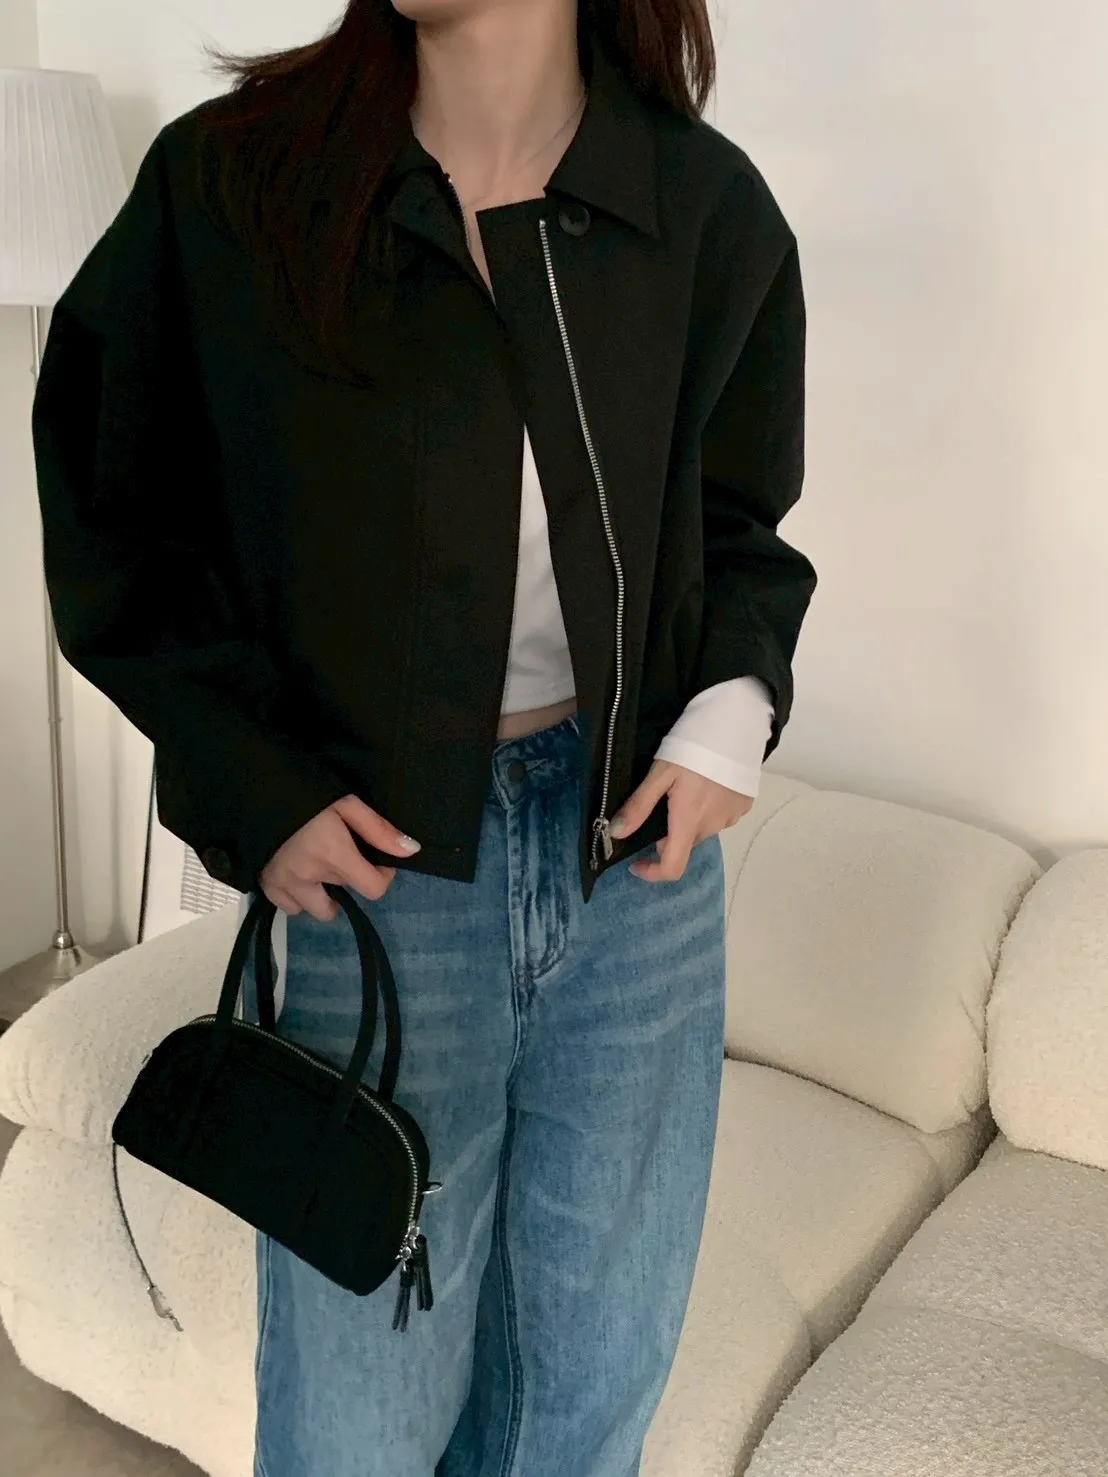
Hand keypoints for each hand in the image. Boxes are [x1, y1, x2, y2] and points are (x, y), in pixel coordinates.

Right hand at [259, 795, 421, 921]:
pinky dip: (297, 897)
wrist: (252, 786)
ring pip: (316, 909)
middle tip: (340, 854)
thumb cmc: (305, 791)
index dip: (382, 876)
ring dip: (323, 894)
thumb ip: (379, 830)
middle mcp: (310, 877)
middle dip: (348, 879)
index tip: (375, 859)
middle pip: (344, 897)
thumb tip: (411, 851)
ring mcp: (285, 884)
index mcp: (334, 855)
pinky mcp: (265, 885)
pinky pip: (289, 907)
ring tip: (318, 868)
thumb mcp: (347, 802)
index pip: (373, 890)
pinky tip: (298, 874)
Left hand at [609, 760, 753, 883]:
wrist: (736, 724)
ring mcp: (731, 817)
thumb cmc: (693, 747)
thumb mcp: (660, 772)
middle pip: (685, 843)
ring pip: (702, 829)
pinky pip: (720, 816)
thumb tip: (616, 833)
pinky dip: (709, 809)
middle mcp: (712, 826)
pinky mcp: (743, 806)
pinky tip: (706, 784)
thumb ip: (639, 805)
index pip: (673, 867)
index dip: (652, 872)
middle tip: (661, 804)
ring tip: (686, 787)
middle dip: (669, 834)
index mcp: (689, 821)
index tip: (637, 863)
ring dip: (690, 820)